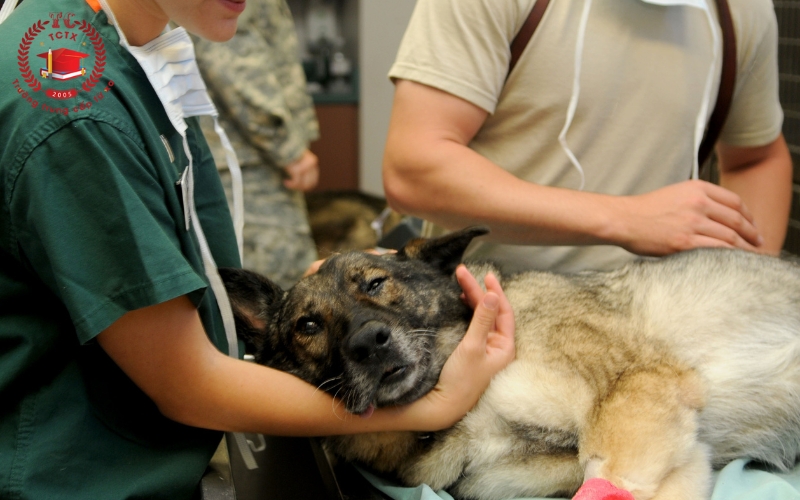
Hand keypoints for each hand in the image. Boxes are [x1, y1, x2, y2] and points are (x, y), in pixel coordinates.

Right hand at [283, 149, 318, 191]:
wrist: (280, 142)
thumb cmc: (287, 151)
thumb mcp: (298, 159)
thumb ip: (302, 168)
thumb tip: (303, 185)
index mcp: (313, 161)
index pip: (313, 181)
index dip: (305, 187)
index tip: (296, 186)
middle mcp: (312, 164)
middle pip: (309, 184)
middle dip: (299, 187)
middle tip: (290, 185)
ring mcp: (305, 166)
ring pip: (302, 184)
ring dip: (294, 186)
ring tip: (286, 182)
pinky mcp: (297, 169)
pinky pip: (295, 182)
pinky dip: (290, 184)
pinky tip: (285, 182)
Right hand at [409, 265, 515, 430]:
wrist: (442, 406)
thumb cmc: (460, 380)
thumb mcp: (472, 347)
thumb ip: (482, 319)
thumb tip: (492, 295)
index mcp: (505, 348)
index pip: (504, 312)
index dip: (495, 292)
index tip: (485, 275)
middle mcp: (498, 348)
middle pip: (491, 312)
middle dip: (478, 291)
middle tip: (463, 272)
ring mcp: (485, 351)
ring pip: (482, 317)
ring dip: (473, 300)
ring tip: (461, 283)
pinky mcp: (472, 353)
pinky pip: (474, 326)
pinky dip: (468, 312)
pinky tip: (461, 303)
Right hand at [613, 180, 762, 255]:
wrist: (623, 219)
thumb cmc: (645, 210)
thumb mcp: (675, 193)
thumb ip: (698, 199)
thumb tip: (718, 214)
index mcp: (697, 188)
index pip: (734, 201)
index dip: (749, 215)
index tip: (752, 225)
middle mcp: (698, 203)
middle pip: (736, 219)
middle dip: (752, 233)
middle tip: (759, 242)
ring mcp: (693, 223)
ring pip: (730, 236)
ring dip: (745, 248)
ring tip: (751, 255)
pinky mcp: (685, 242)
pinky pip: (717, 249)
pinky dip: (730, 256)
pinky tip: (735, 261)